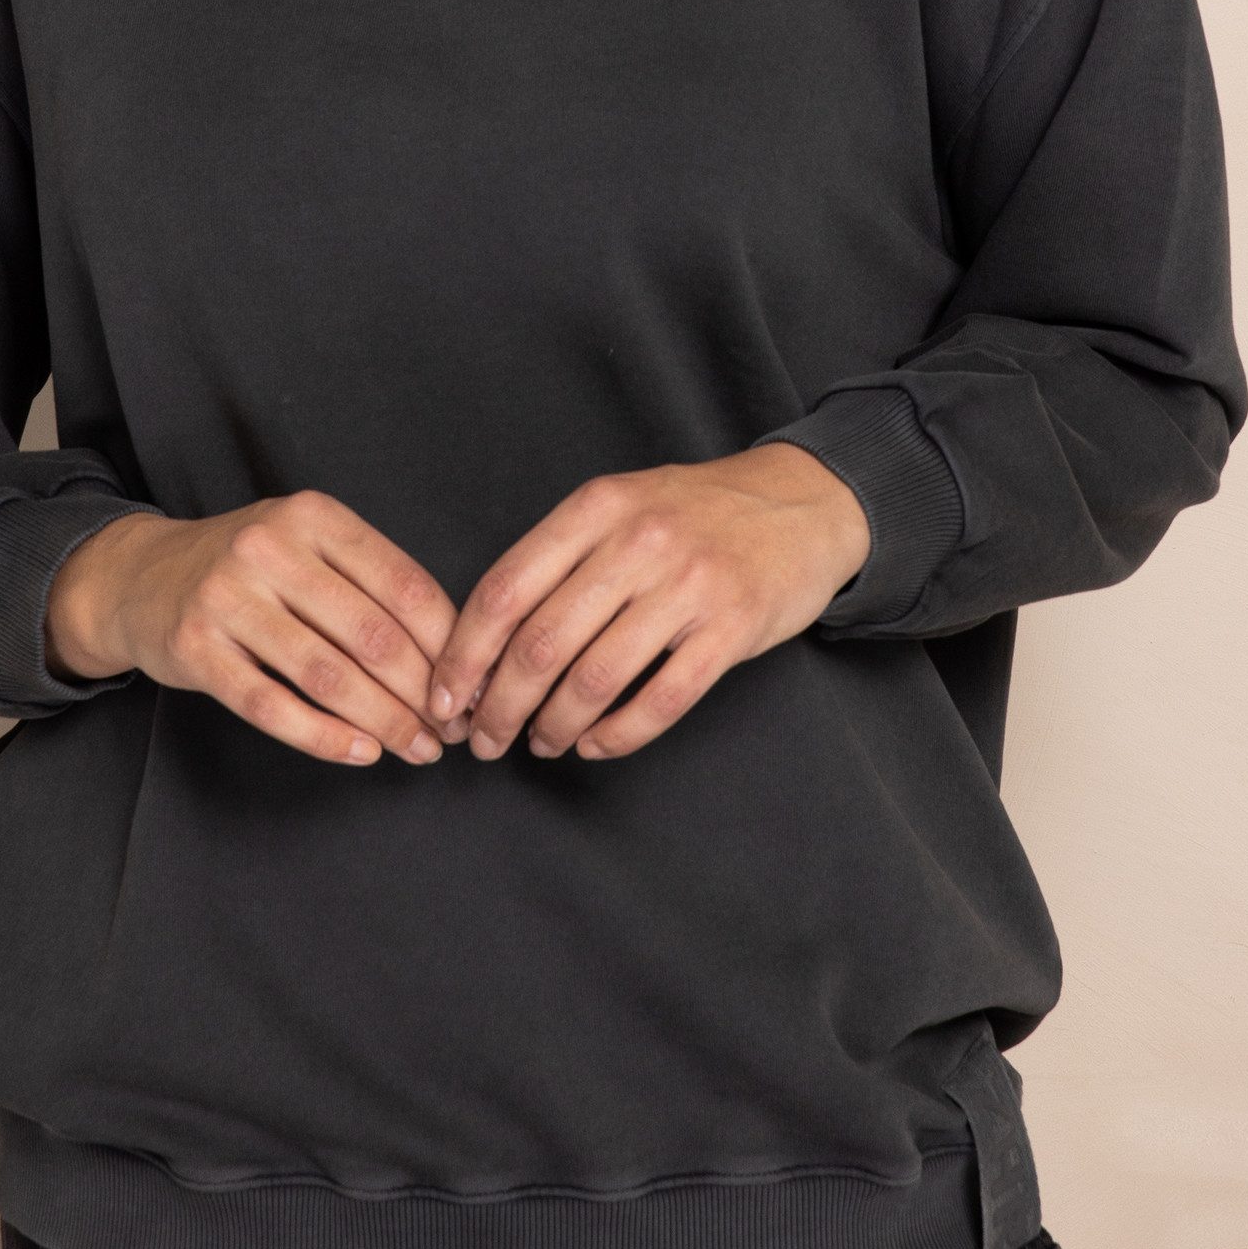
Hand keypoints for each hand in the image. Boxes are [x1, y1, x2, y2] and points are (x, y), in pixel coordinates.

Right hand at [45, 495, 457, 769]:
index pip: (404, 585)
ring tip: (417, 749)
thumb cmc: (248, 569)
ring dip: (384, 722)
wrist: (139, 578)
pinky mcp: (196, 650)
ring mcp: (228, 599)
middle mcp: (270, 549)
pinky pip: (272, 706)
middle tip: (452, 732)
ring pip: (328, 675)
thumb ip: (370, 583)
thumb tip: (453, 654)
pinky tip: (362, 753)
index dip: (448, 644)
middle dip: (424, 694)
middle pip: (372, 636)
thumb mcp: (307, 545)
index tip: (474, 686)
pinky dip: (325, 737)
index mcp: (314, 516)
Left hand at [424, 443, 871, 766]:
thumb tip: (483, 645)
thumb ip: (558, 560)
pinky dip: (618, 735)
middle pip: (541, 643)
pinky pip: (661, 700)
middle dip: (499, 706)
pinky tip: (596, 745)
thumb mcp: (620, 505)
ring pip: (595, 678)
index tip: (443, 700)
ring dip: (555, 726)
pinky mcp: (733, 629)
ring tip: (541, 744)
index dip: (464, 656)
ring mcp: (690, 585)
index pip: (505, 590)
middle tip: (483, 739)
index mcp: (596, 507)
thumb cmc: (695, 513)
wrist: (804, 503)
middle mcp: (639, 542)